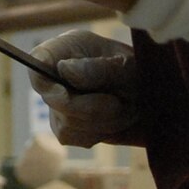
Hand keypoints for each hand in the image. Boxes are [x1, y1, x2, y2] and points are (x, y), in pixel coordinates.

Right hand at [28, 30, 143, 147]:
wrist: (152, 97)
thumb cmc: (139, 72)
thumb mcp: (126, 64)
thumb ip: (98, 68)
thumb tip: (65, 70)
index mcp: (64, 50)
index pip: (36, 64)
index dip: (47, 82)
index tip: (67, 92)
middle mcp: (54, 77)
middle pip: (54, 101)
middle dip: (91, 107)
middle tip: (119, 102)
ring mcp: (57, 105)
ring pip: (67, 124)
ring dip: (103, 121)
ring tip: (124, 108)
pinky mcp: (66, 128)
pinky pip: (76, 138)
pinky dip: (101, 133)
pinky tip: (114, 120)